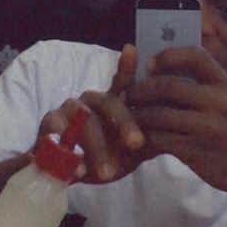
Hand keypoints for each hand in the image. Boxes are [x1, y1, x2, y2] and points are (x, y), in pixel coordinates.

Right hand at [38, 45, 145, 182]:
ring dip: (97, 148)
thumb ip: (150, 140)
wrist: (65, 175)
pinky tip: (79, 171)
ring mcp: (66, 111)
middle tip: (137, 143)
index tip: (131, 50)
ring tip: (108, 173)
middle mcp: (89, 101)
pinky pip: (56, 136)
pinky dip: (69, 154)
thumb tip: (178, 133)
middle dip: (124, 122)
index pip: (121, 82)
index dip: (126, 66)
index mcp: (110, 104)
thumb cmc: (102, 159)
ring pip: (83, 121)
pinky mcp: (47, 126)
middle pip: (108, 102)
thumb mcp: (130, 154)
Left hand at [127, 46, 226, 199]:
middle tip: (127, 94)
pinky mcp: (197, 152)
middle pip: (168, 86)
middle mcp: (218, 102)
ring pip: (159, 115)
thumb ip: (202, 86)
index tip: (149, 65)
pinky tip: (140, 136)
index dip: (168, 56)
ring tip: (128, 115)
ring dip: (138, 115)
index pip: (195, 55)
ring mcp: (208, 128)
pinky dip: (146, 137)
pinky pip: (161, 140)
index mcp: (225, 84)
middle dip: (142, 89)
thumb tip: (160, 70)